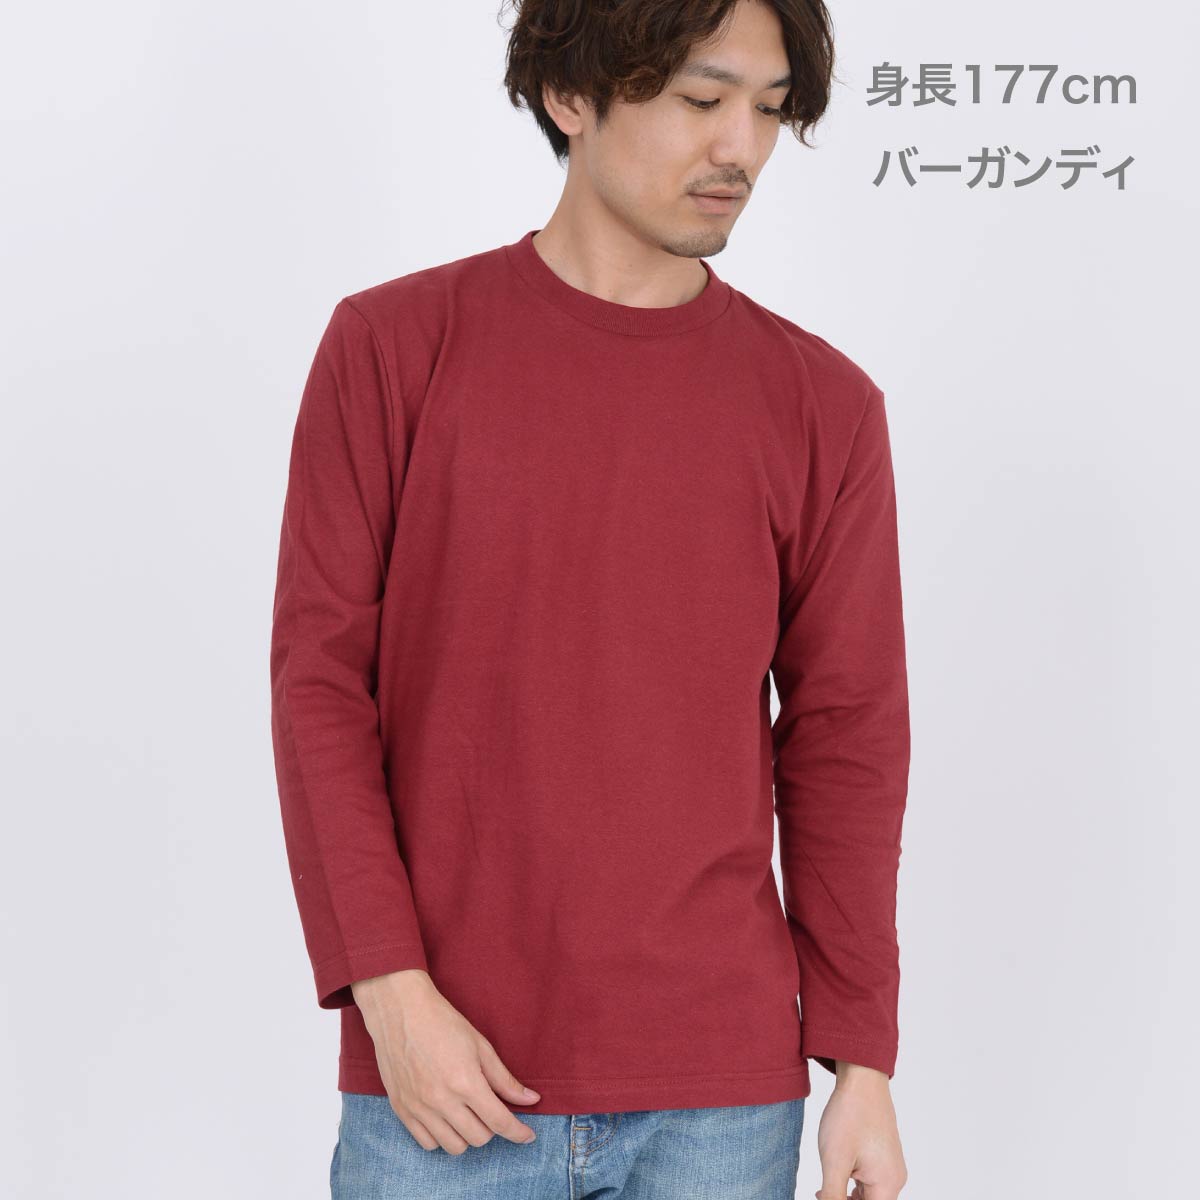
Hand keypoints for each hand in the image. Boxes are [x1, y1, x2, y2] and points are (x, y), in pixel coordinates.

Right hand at [351, 969, 541, 1154]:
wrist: (400, 1011)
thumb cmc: (443, 1023)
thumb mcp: (480, 1046)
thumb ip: (505, 1079)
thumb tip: (531, 1100)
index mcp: (465, 1082)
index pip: (499, 1122)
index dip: (518, 1133)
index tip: (528, 1135)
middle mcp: (442, 1101)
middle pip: (479, 1138)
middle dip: (492, 1128)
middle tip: (491, 1108)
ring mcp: (419, 1108)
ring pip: (454, 1147)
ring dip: (468, 1136)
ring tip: (469, 1114)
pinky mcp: (402, 1110)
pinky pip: (428, 1144)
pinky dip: (443, 1137)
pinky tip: (447, 1118)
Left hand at [813, 1064, 907, 1198]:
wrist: (861, 1077)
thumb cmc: (849, 1115)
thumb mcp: (834, 1161)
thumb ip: (833, 1195)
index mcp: (888, 1184)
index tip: (825, 1196)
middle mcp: (894, 1178)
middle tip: (821, 1193)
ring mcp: (890, 1165)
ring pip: (868, 1195)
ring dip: (846, 1196)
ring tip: (823, 1188)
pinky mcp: (882, 1155)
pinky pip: (869, 1180)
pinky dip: (851, 1183)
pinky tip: (833, 1176)